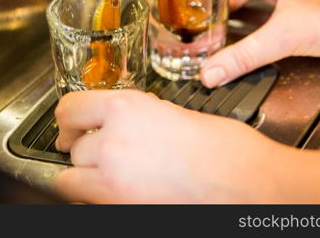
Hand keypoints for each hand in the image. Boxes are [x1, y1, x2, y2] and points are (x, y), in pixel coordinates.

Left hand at [54, 89, 284, 202]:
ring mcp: (114, 183)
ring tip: (109, 176)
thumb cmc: (226, 150)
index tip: (70, 125)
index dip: (68, 119)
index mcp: (126, 109)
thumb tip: (118, 122)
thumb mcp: (173, 114)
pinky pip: (91, 205)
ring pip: (71, 181)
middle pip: (73, 149)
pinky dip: (98, 200)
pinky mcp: (121, 212)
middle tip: (102, 152)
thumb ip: (136, 116)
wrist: (250, 186)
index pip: (69, 108)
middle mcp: (113, 144)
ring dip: (85, 177)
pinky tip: (123, 194)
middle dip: (85, 151)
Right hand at [200, 0, 319, 87]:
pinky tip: (242, 42)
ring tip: (212, 38)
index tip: (192, 22)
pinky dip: (252, 29)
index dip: (207, 2)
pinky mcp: (301, 8)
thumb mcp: (286, 38)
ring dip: (234, 21)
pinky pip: (265, 16)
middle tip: (196, 31)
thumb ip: (245, 56)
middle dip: (216, 12)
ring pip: (250, 4)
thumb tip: (213, 70)